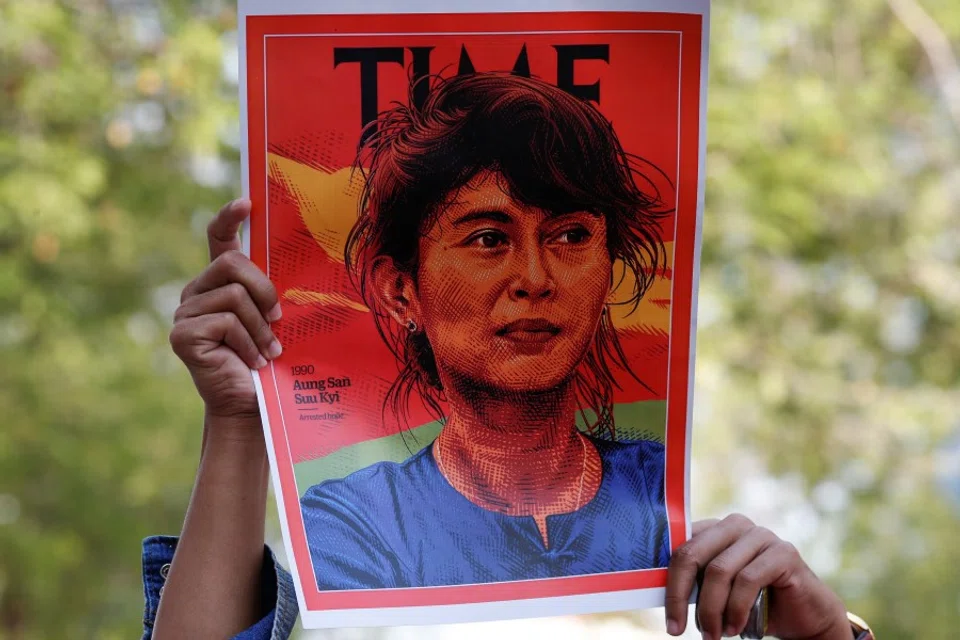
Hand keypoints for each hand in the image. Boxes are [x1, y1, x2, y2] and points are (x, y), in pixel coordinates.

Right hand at [169, 199, 281, 429]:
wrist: (252, 404)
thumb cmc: (267, 361)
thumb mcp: (273, 319)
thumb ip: (271, 293)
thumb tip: (301, 263)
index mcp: (219, 283)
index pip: (218, 239)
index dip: (229, 218)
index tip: (247, 203)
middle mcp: (197, 292)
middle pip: (233, 262)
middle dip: (265, 290)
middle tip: (278, 321)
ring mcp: (185, 312)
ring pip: (234, 295)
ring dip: (260, 327)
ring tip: (267, 352)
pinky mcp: (182, 334)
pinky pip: (225, 321)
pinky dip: (248, 343)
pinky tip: (252, 362)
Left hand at [665, 514, 849, 639]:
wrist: (805, 616)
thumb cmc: (753, 602)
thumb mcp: (717, 591)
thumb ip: (693, 581)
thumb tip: (653, 586)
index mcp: (714, 528)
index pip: (678, 546)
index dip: (667, 581)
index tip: (667, 618)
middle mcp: (735, 525)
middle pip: (692, 554)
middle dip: (680, 596)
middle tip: (677, 629)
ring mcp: (761, 535)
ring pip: (719, 571)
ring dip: (711, 610)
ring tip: (712, 635)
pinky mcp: (783, 552)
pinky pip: (748, 580)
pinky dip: (736, 609)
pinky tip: (735, 628)